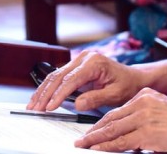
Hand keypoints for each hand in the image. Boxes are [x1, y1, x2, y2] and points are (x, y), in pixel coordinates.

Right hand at [27, 51, 145, 112]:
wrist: (133, 78)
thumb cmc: (126, 85)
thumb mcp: (115, 94)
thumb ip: (96, 99)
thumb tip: (77, 104)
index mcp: (94, 62)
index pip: (71, 80)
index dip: (58, 95)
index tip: (49, 107)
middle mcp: (84, 58)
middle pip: (59, 76)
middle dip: (45, 94)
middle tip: (35, 109)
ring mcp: (79, 60)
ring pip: (55, 75)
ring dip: (43, 91)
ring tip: (33, 105)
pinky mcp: (76, 66)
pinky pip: (59, 76)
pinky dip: (48, 87)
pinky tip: (40, 97)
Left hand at [74, 88, 166, 153]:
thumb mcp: (161, 111)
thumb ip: (144, 115)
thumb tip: (129, 131)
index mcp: (146, 95)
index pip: (119, 110)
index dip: (103, 121)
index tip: (94, 128)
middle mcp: (143, 103)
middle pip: (112, 118)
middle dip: (95, 130)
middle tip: (83, 138)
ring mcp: (143, 117)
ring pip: (112, 129)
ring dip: (95, 138)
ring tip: (84, 144)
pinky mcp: (145, 132)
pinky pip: (120, 141)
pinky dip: (106, 146)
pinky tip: (97, 148)